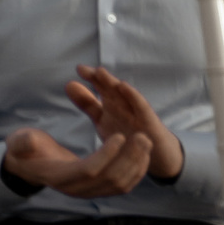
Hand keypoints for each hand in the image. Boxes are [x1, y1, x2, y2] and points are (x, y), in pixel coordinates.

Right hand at [2, 125, 156, 198]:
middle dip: (129, 158)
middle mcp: (77, 189)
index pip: (89, 171)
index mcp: (59, 177)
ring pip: (120, 184)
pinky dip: (136, 171)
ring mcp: (89, 192)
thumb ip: (22, 142)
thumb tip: (27, 142)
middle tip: (142, 137)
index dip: (107, 156)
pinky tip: (143, 154)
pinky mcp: (98, 190)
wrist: (30, 166)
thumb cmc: (26, 150)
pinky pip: (123, 185)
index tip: (120, 135)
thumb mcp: (19, 142)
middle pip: (110, 179)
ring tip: (145, 142)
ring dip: (137, 164)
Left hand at [67, 65, 183, 182]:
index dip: (91, 78)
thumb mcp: (102, 119)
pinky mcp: (150, 123)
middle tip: (83, 69)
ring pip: (125, 96)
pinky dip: (133, 97)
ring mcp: (138, 114)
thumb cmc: (126, 134)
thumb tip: (69, 84)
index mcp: (112, 104)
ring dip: (113, 84)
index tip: (79, 69)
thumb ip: (88, 103)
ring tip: (100, 72)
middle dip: (99, 78)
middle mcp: (125, 106)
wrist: (154, 155)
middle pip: (112, 90)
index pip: (101, 88)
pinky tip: (124, 88)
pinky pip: (142, 109)